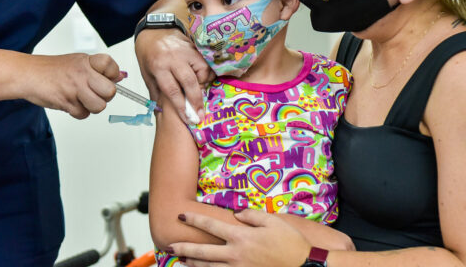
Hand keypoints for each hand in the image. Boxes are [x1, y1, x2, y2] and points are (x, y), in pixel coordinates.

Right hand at [21, 53, 121, 118]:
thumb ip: (99, 70)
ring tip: (82, 98)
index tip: (106, 78)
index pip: (111, 66)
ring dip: (91, 106)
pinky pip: (83, 114)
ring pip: (99, 106)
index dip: (112, 75)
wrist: (27, 74)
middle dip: (104, 96)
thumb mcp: (79, 62)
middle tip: (94, 92)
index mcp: (87, 61)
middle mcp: (83, 73)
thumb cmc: (52, 69)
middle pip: (110, 91)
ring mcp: (75, 88)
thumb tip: (120, 76)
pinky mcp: (66, 102)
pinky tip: (71, 102)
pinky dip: (78, 112)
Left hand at [135, 28, 213, 122]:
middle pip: (189, 82)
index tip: (188, 118)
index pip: (172, 90)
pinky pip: (206, 64)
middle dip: (196, 101)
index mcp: (159, 67)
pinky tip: (202, 80)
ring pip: (202, 71)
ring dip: (203, 85)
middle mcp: (174, 58)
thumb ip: (157, 92)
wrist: (154, 31)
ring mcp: (186, 52)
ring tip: (200, 93)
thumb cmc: (149, 53)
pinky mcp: (195, 48)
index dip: (181, 106)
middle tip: (201, 114)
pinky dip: (206, 74)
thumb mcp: (147, 74)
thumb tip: (163, 111)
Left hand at [169, 209, 310, 266]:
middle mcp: (236, 254)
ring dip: (193, 264)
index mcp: (241, 236)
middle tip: (170, 246)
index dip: (194, 220)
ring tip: (181, 261)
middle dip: (184, 248)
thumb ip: (251, 215)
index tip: (181, 215)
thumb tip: (236, 214)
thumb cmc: (290, 241)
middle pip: (203, 252)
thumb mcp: (272, 220)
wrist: (304, 266)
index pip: (211, 226)